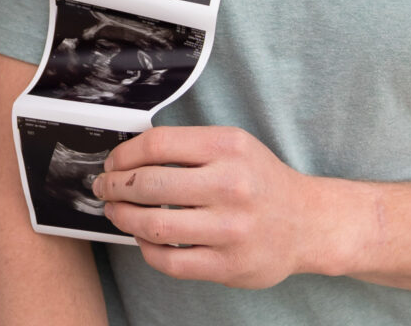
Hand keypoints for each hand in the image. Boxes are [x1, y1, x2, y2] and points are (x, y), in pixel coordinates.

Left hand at [92, 126, 321, 288]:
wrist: (306, 222)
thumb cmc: (260, 180)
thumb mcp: (233, 145)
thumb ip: (188, 147)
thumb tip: (131, 156)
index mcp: (228, 147)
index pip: (157, 145)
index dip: (124, 154)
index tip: (112, 163)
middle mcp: (229, 185)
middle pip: (149, 184)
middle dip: (115, 187)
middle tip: (104, 188)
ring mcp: (229, 229)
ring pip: (154, 226)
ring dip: (123, 218)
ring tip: (115, 212)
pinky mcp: (228, 265)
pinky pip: (170, 261)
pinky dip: (146, 249)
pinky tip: (142, 238)